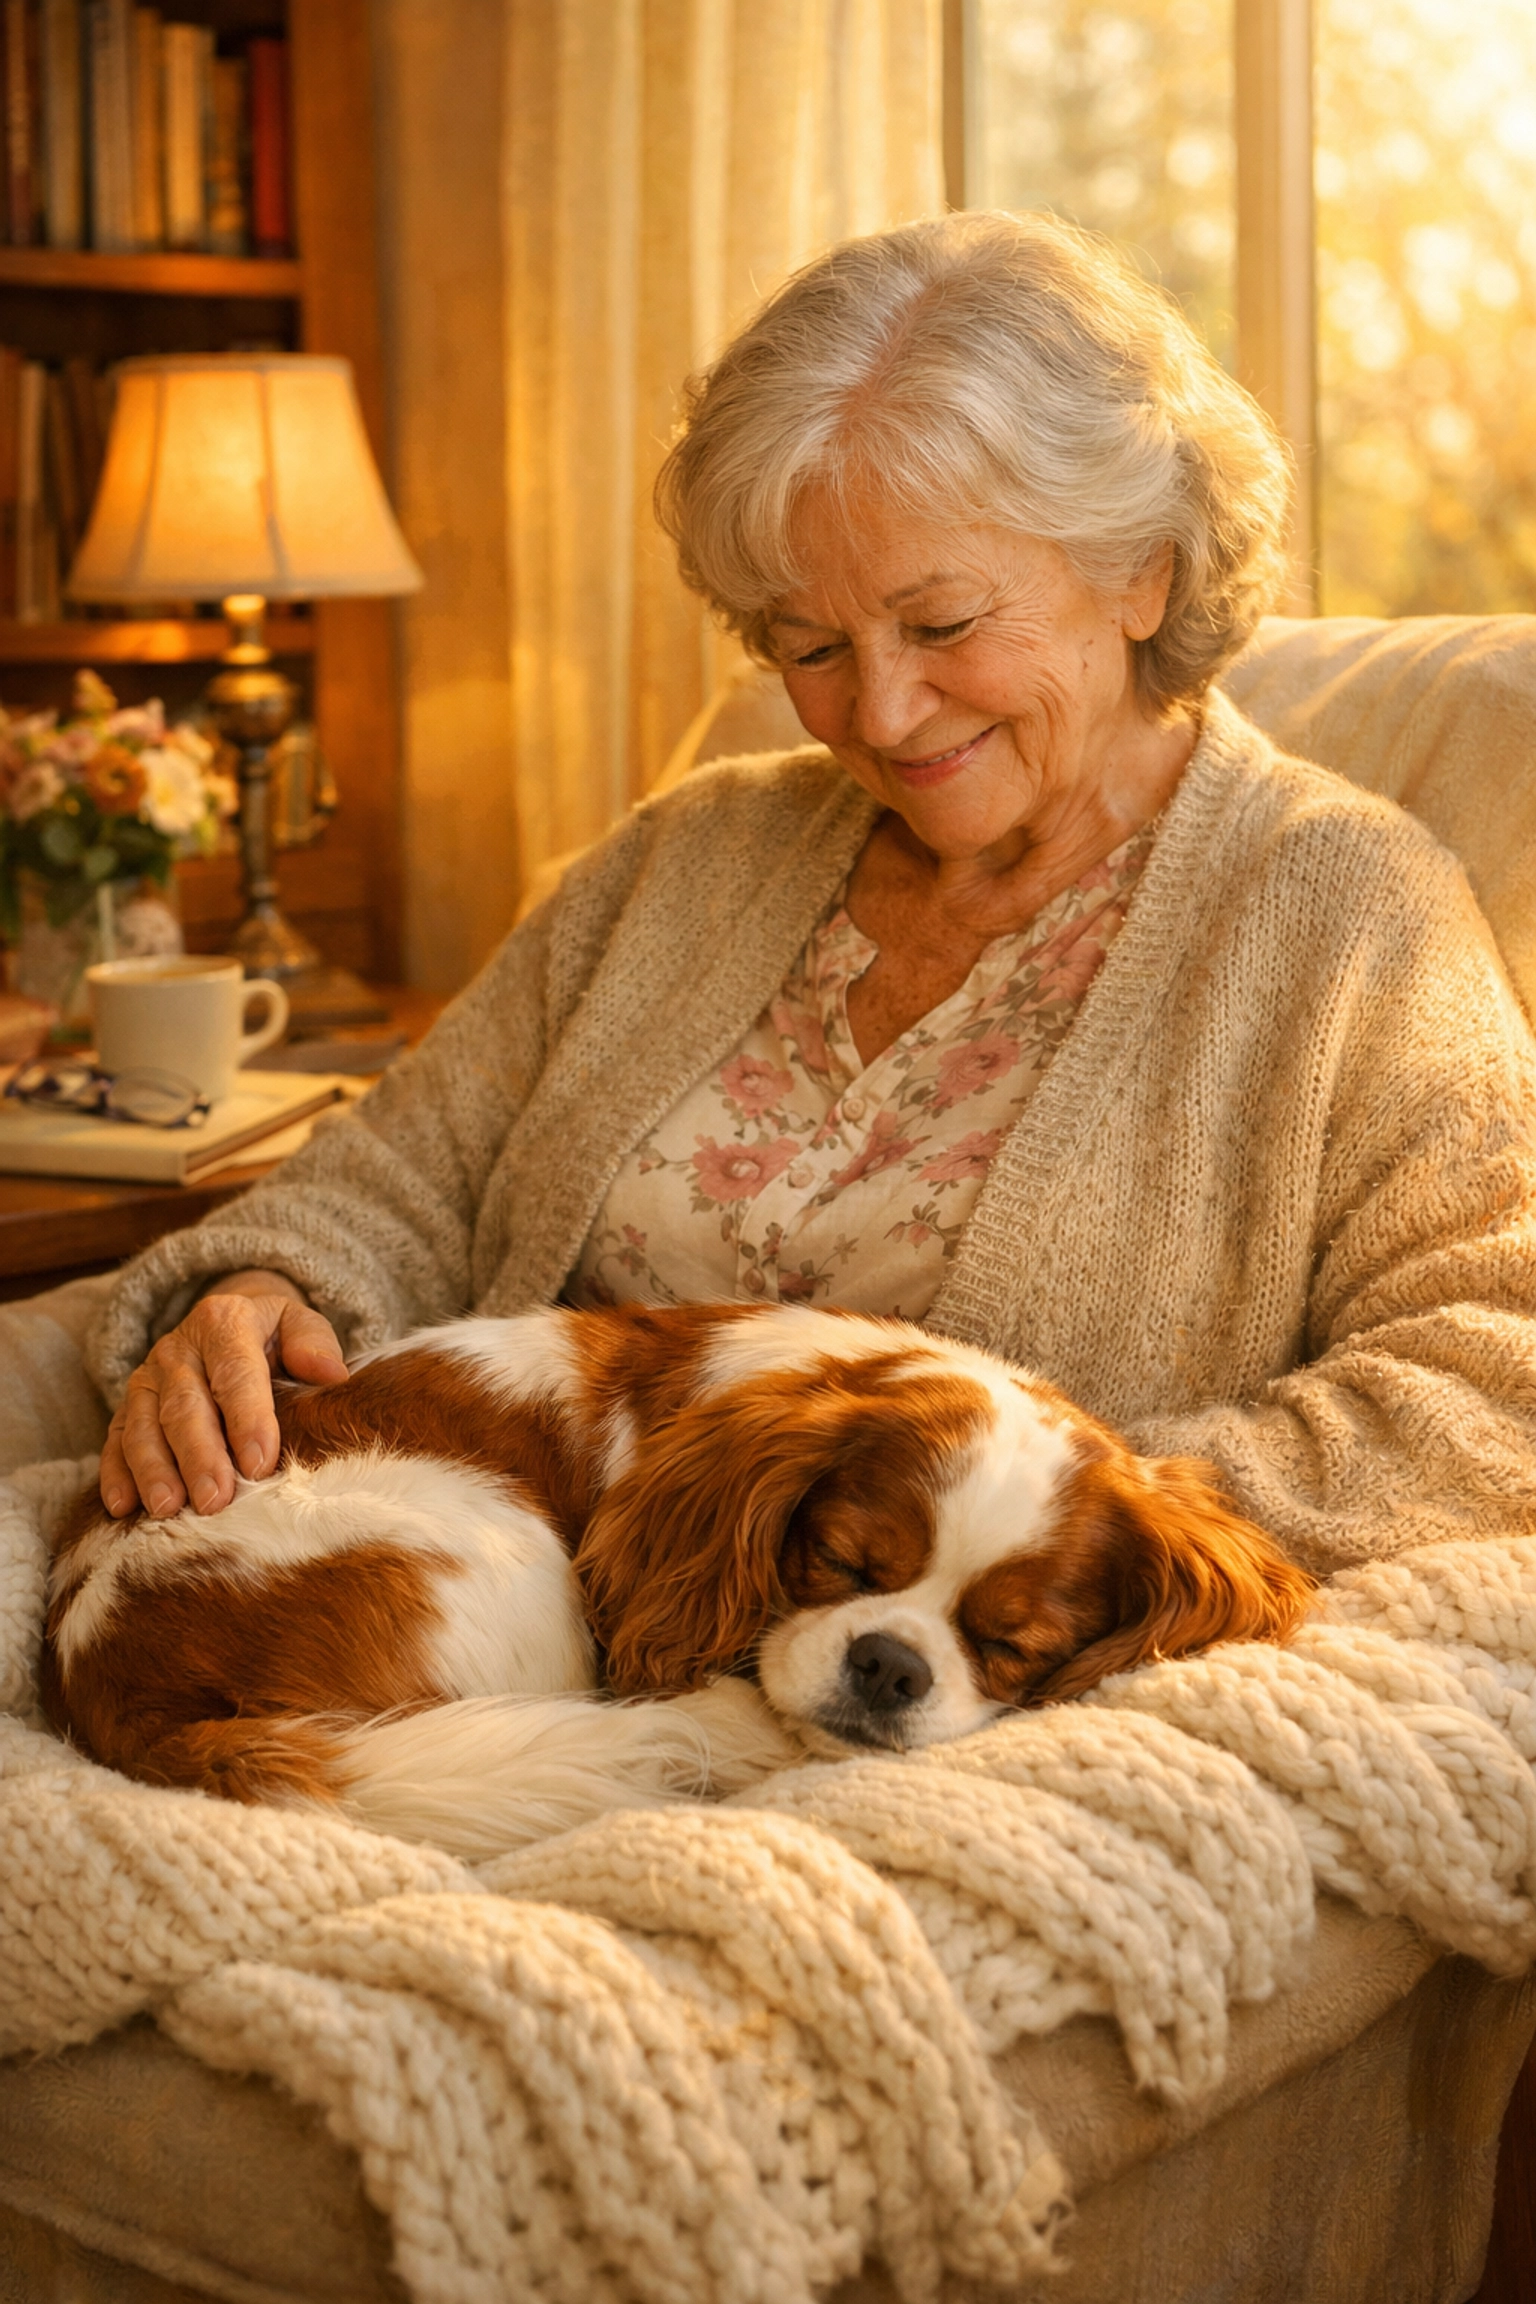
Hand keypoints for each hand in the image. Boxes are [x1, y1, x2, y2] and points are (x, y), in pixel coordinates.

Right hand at [99, 1270, 348, 1519]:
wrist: (225, 1323)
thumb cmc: (272, 1336)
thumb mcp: (298, 1323)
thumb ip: (313, 1343)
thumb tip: (330, 1374)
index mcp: (224, 1322)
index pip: (236, 1373)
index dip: (248, 1419)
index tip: (261, 1464)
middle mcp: (177, 1350)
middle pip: (185, 1406)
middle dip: (199, 1457)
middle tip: (216, 1501)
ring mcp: (147, 1379)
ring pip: (142, 1426)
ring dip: (154, 1471)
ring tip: (169, 1509)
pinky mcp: (127, 1406)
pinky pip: (115, 1440)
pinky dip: (115, 1474)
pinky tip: (123, 1507)